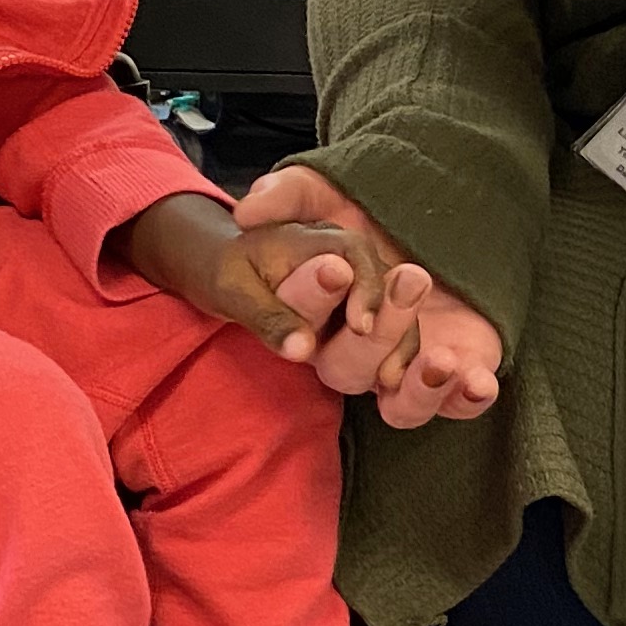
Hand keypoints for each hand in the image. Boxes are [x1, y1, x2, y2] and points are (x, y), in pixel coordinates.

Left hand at [122, 185, 428, 365]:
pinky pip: (390, 337)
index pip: (357, 256)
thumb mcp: (233, 289)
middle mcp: (352, 260)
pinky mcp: (361, 318)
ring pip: (395, 313)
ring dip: (400, 344)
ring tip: (392, 379)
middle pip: (387, 286)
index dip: (366, 291)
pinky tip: (390, 387)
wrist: (226, 270)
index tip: (361, 326)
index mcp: (322, 238)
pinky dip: (394, 358)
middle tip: (386, 364)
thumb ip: (269, 315)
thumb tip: (303, 349)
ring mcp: (361, 290)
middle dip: (393, 319)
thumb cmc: (225, 272)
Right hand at [235, 165, 504, 427]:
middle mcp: (348, 349)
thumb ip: (286, 194)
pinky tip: (478, 380)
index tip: (335, 269)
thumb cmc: (356, 205)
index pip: (300, 318)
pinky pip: (451, 406)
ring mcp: (397, 368)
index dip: (311, 297)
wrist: (416, 221)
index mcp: (310, 315)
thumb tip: (249, 208)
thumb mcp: (320, 189)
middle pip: (348, 366)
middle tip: (409, 278)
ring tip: (440, 358)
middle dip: (379, 333)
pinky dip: (464, 400)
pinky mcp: (444, 373)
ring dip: (419, 387)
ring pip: (398, 404)